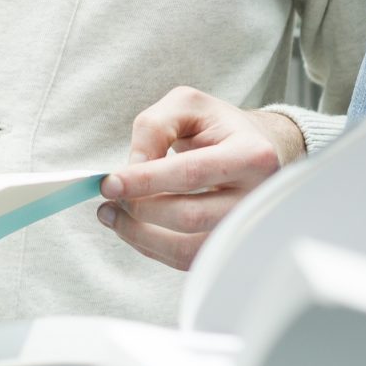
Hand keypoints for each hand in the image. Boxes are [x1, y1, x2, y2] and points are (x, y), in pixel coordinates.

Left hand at [95, 87, 302, 270]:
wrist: (255, 153)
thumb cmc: (219, 127)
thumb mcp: (188, 105)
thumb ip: (155, 127)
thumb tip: (133, 168)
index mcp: (252, 156)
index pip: (191, 174)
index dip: (145, 180)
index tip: (110, 183)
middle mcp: (256, 199)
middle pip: (189, 216)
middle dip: (140, 208)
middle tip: (110, 196)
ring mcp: (246, 231)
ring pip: (186, 249)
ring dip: (139, 234)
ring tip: (111, 214)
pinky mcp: (229, 250)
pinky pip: (184, 260)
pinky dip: (151, 247)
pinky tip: (131, 227)